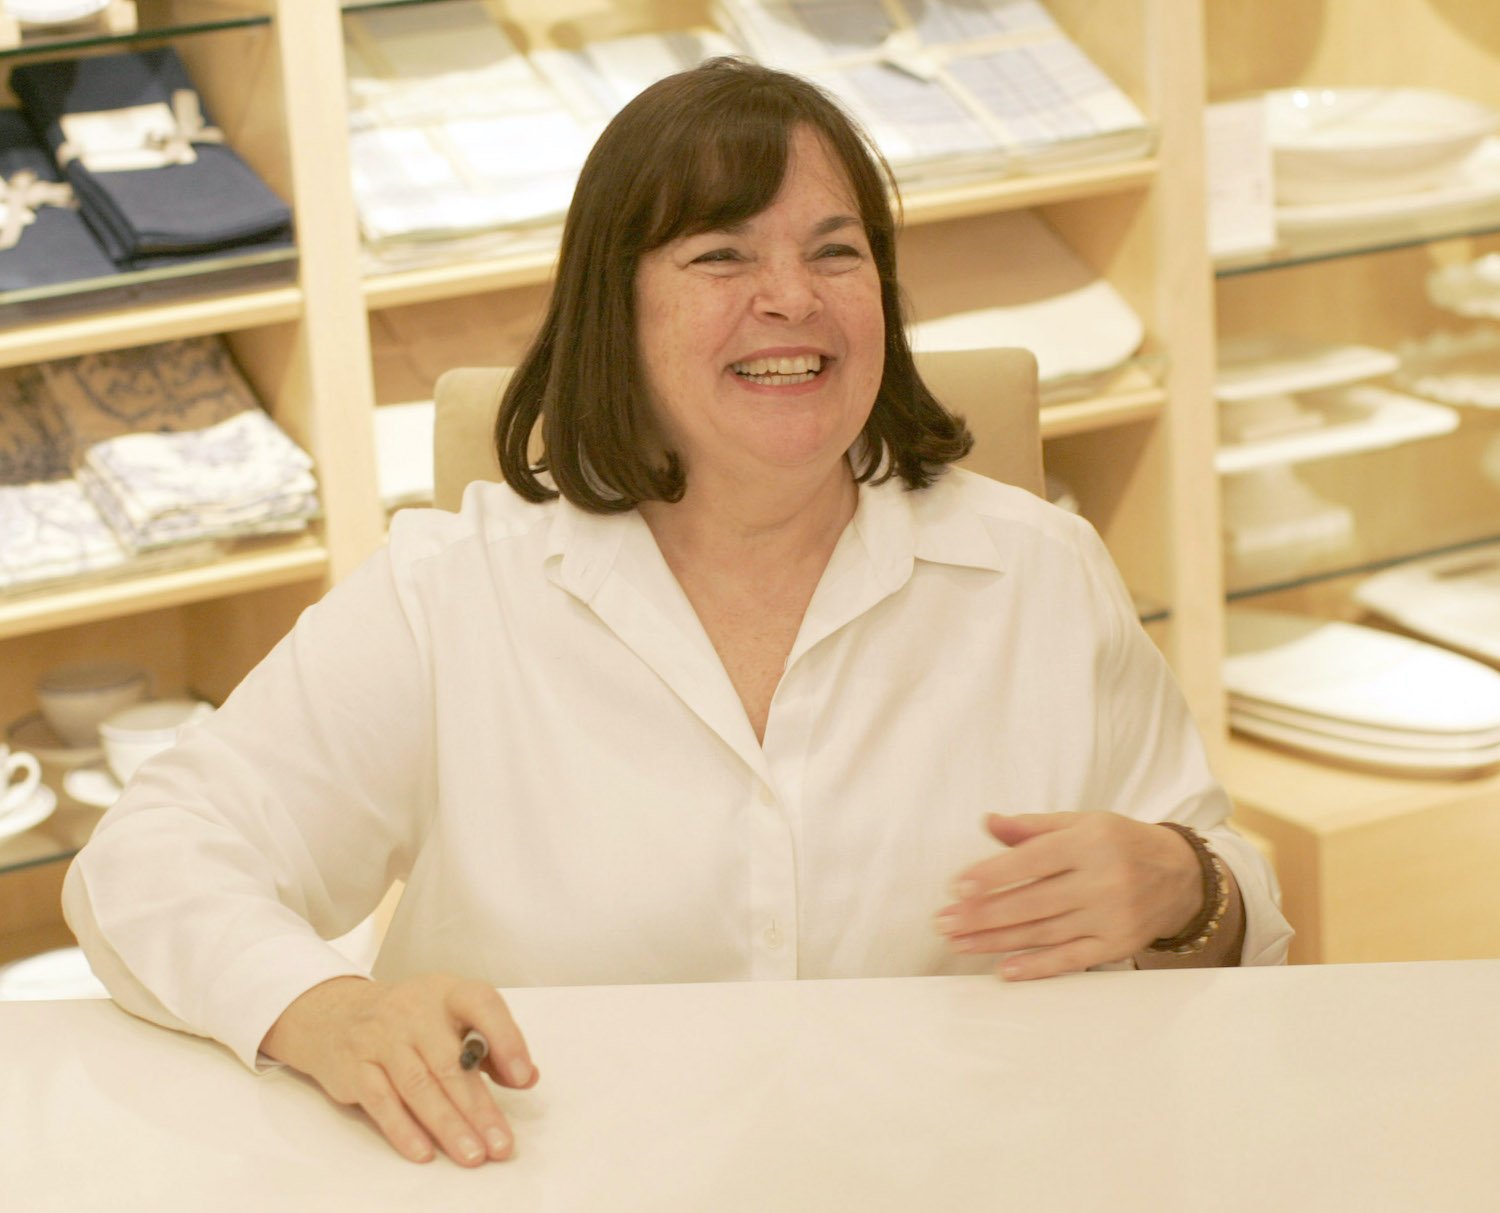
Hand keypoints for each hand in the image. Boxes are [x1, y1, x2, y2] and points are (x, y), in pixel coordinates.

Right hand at [260, 973, 538, 1165]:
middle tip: (500, 1143)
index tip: (522, 1078)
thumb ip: (490, 1045)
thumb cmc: (412, 1021)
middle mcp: (414, 1011)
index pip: (482, 1005)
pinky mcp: (355, 1067)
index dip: (506, 1039)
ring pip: (419, 1086)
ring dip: (448, 1126)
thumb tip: (526, 1077)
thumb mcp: (452, 1018)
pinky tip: (425, 1151)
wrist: (337, 1014)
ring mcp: (381, 1038)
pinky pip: (382, 1101)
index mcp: (448, 993)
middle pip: (450, 1063)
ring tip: (472, 1154)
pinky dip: (403, 1129)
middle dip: (479, 1108)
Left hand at [935, 812, 1201, 980]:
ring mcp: (1111, 917)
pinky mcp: (1117, 946)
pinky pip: (1071, 960)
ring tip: (959, 943)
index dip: (993, 875)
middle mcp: (1102, 880)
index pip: (1032, 860)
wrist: (1180, 876)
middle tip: (945, 922)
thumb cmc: (1120, 843)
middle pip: (1032, 902)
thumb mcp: (1081, 823)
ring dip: (997, 940)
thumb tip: (989, 822)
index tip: (957, 886)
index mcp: (1089, 842)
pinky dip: (1037, 967)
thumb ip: (1033, 826)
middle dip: (983, 914)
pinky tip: (1004, 970)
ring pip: (1044, 932)